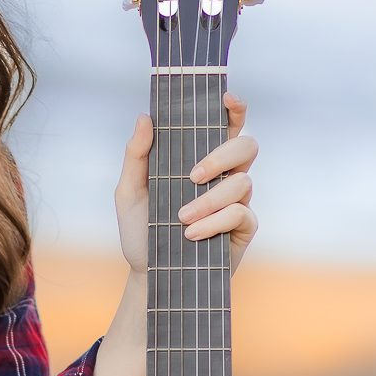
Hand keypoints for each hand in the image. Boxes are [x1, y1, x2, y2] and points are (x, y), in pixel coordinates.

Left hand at [114, 93, 258, 276]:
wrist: (149, 275)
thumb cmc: (142, 231)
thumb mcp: (129, 193)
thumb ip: (136, 155)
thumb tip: (144, 117)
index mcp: (202, 160)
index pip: (227, 126)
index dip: (235, 109)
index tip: (228, 99)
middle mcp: (225, 177)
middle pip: (246, 146)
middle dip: (221, 156)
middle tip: (193, 176)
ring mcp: (237, 202)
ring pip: (242, 181)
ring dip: (209, 199)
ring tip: (182, 219)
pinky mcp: (243, 228)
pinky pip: (240, 213)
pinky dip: (215, 222)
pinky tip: (191, 234)